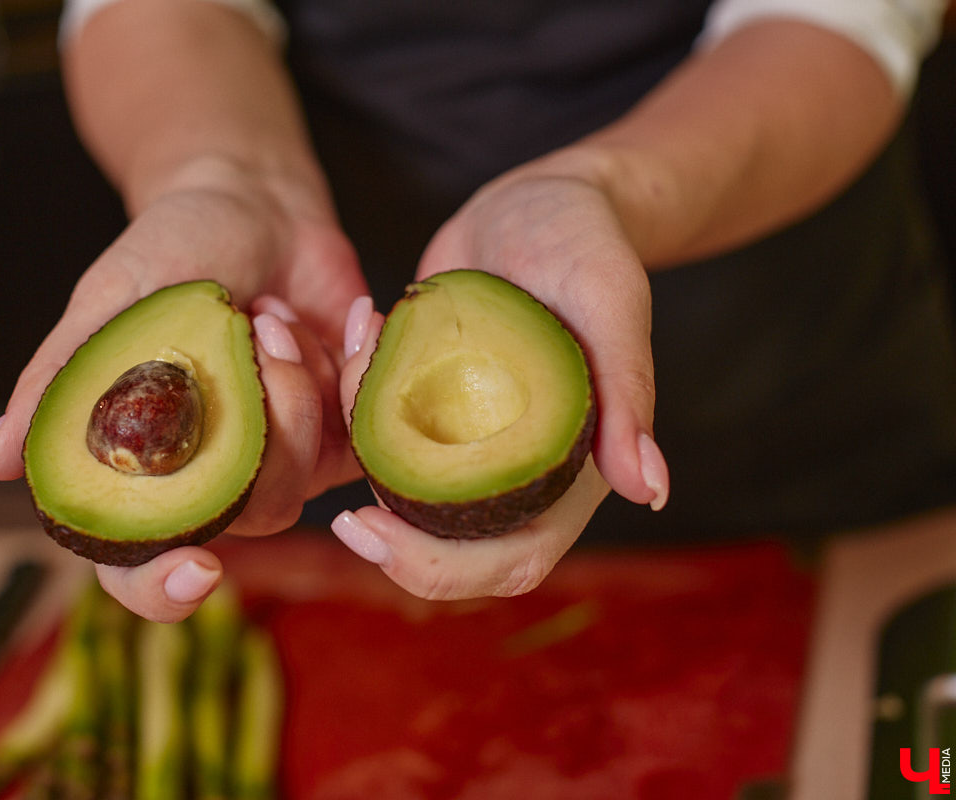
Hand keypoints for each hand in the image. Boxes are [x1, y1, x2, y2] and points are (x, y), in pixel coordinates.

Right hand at [0, 171, 366, 620]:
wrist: (256, 203)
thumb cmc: (171, 250)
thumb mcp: (108, 306)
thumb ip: (57, 385)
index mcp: (145, 469)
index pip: (139, 569)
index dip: (162, 589)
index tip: (198, 570)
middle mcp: (214, 478)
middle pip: (247, 520)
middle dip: (259, 429)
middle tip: (251, 332)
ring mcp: (283, 458)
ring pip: (305, 478)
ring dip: (298, 386)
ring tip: (273, 316)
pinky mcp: (341, 428)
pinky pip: (359, 433)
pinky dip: (348, 366)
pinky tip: (336, 318)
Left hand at [330, 170, 668, 599]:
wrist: (541, 202)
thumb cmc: (589, 248)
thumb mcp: (612, 307)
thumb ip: (629, 396)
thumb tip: (651, 491)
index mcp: (563, 473)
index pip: (507, 562)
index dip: (440, 570)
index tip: (375, 535)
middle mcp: (508, 469)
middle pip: (442, 548)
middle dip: (387, 543)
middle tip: (341, 517)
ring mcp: (459, 437)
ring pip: (395, 482)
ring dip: (361, 432)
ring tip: (366, 333)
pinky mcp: (420, 398)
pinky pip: (375, 422)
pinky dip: (353, 387)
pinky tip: (365, 317)